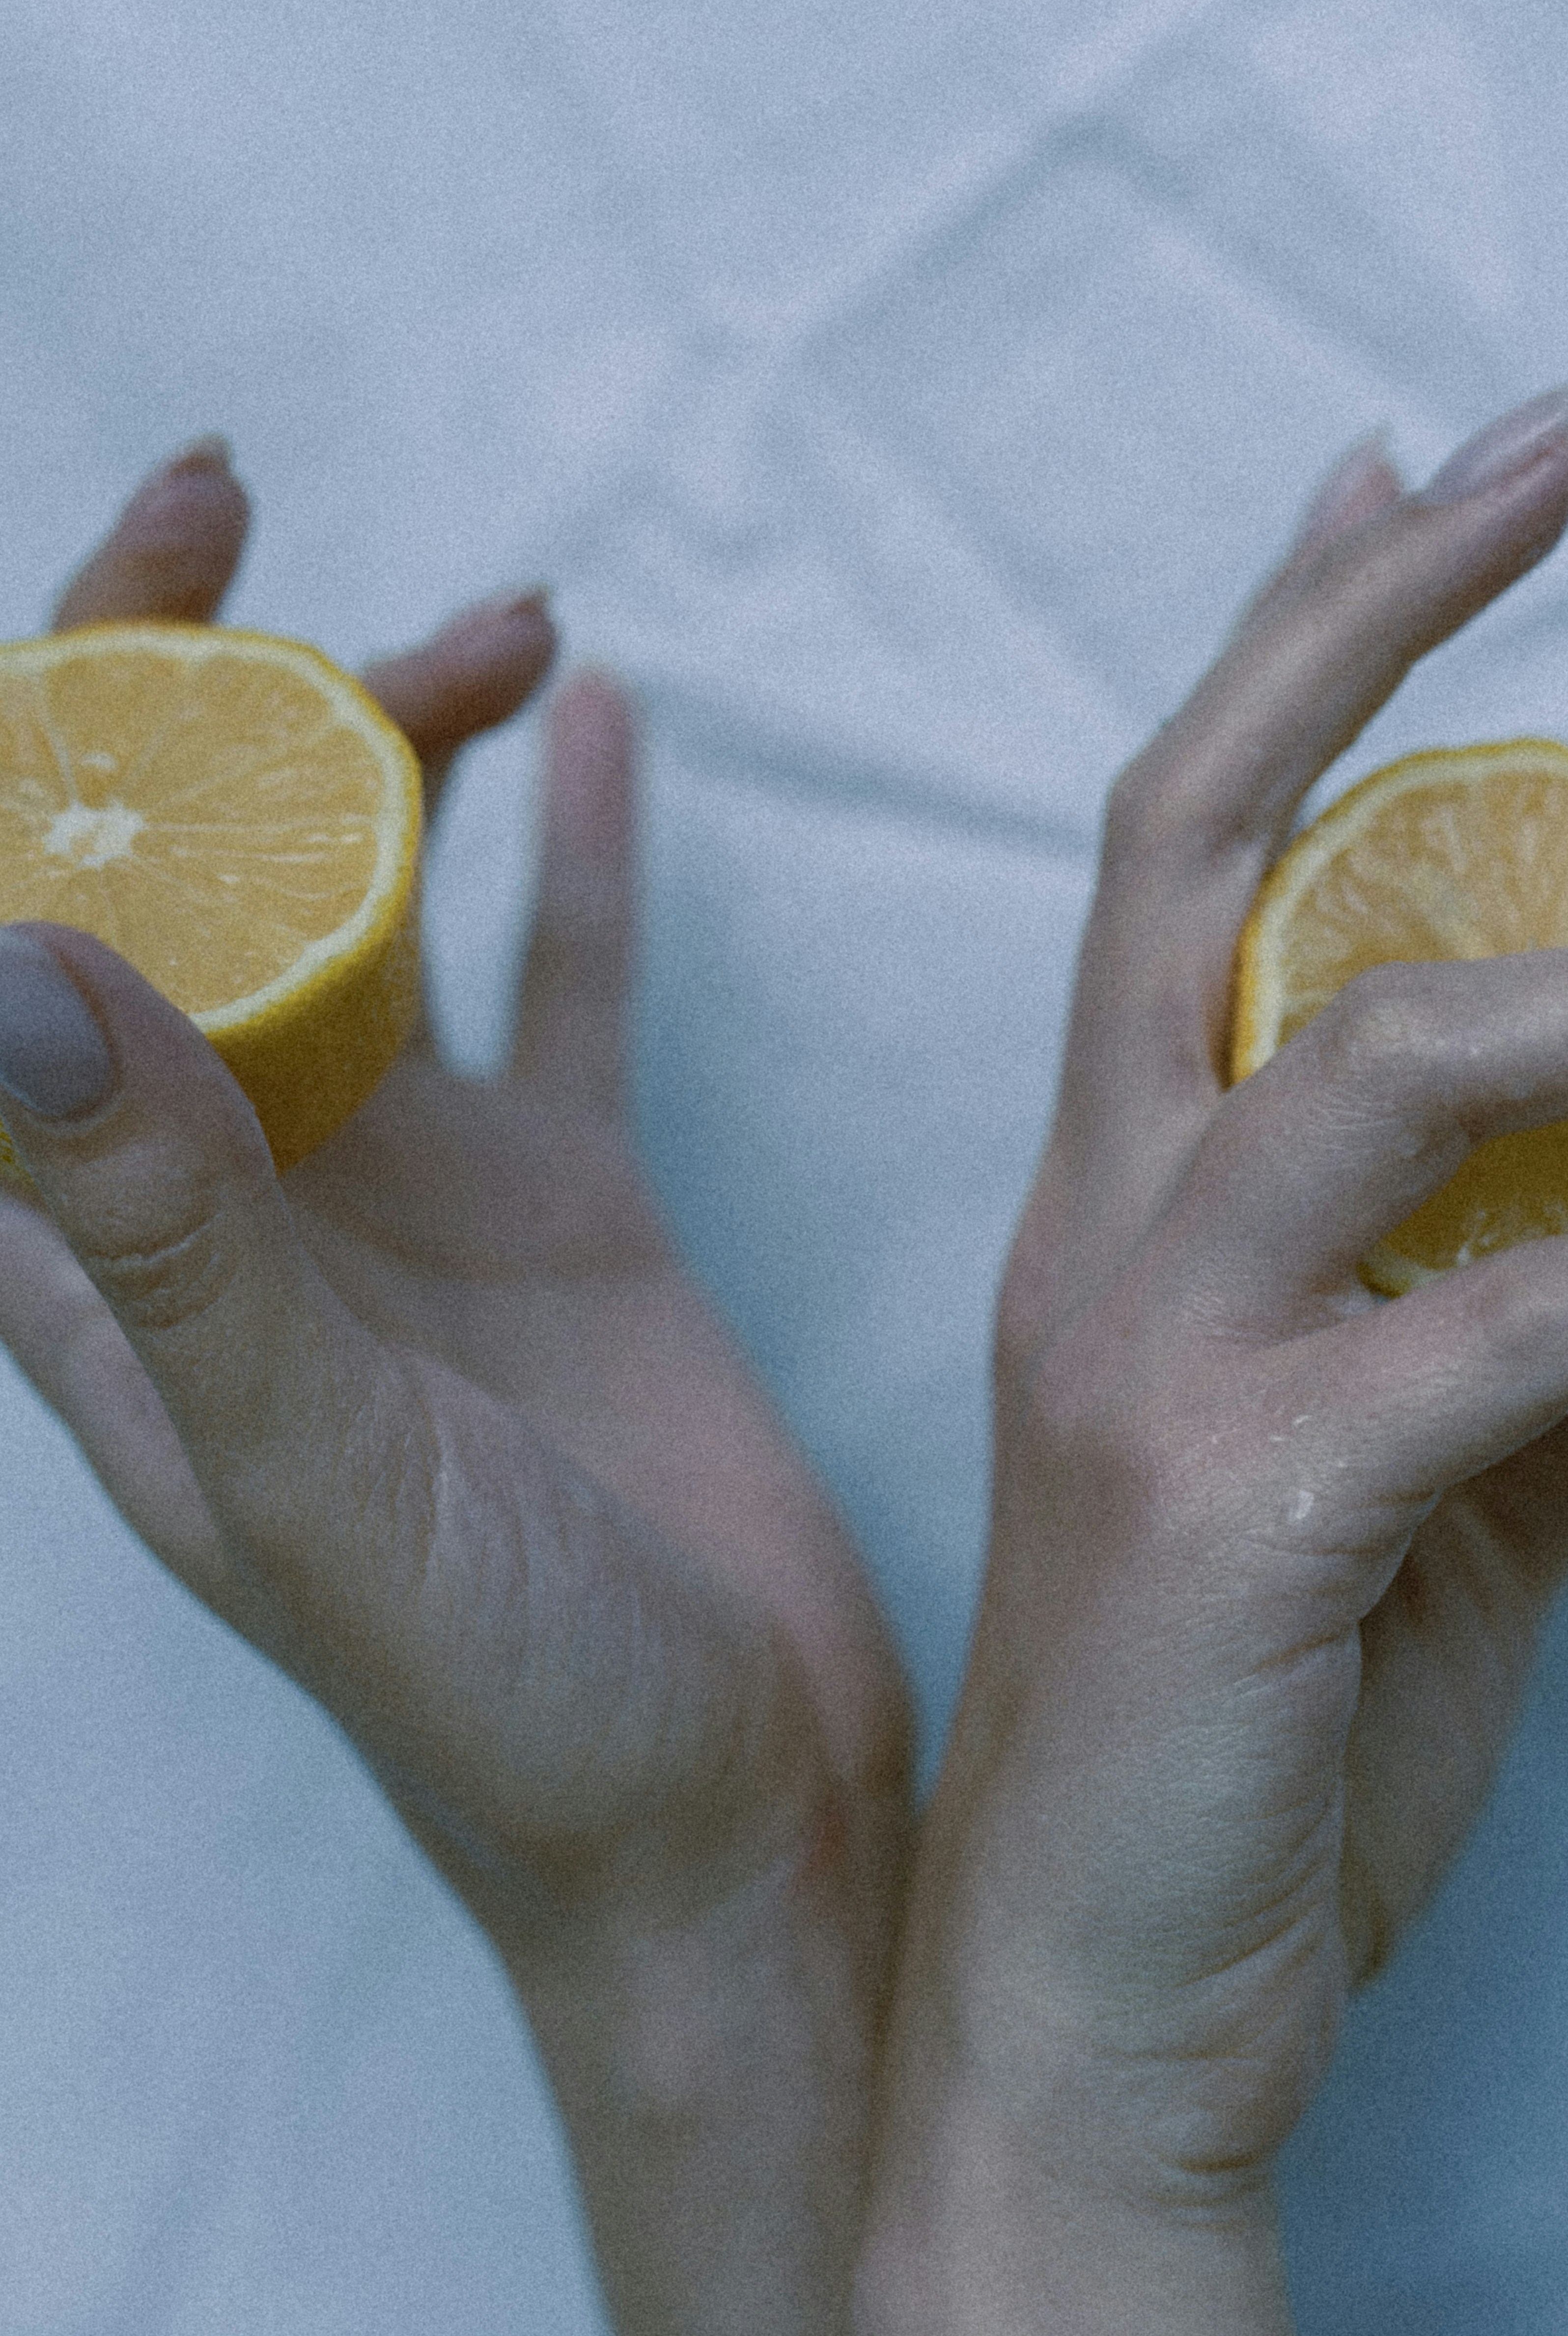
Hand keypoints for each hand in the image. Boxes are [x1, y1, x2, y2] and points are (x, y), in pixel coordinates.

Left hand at [0, 443, 909, 2335]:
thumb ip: (165, 1227)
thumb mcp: (313, 1466)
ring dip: (392, 751)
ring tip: (505, 627)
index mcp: (117, 1271)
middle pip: (158, 890)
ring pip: (355, 910)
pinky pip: (554, 991)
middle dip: (174, 691)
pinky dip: (577, 855)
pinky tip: (607, 719)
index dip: (16, 755)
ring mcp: (404, 1203)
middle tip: (237, 508)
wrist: (728, 1827)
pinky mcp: (566, 1214)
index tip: (114, 580)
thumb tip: (4, 962)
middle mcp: (236, 1208)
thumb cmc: (506, 1706)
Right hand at [857, 403, 1567, 2335]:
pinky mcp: (1242, 1509)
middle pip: (1198, 855)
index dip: (1289, 646)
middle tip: (1547, 451)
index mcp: (1111, 1227)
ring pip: (1397, 1060)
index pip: (1175, 867)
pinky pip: (1532, 1327)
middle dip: (1363, 630)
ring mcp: (1148, 1365)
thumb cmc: (1243, 1763)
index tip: (1413, 473)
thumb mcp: (1431, 1518)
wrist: (1097, 2036)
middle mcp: (1093, 1246)